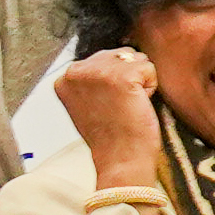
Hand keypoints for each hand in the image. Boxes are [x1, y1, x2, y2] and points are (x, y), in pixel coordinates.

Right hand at [54, 48, 167, 190]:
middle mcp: (76, 71)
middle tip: (118, 107)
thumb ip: (92, 79)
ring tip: (127, 105)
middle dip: (127, 78)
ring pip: (135, 59)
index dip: (113, 82)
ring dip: (140, 82)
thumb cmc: (110, 136)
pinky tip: (137, 105)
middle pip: (119, 55)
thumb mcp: (87, 102)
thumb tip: (117, 56)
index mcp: (64, 78)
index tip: (106, 105)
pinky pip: (149, 69)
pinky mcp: (122, 77)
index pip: (102, 58)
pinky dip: (150, 87)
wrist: (120, 160)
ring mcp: (99, 73)